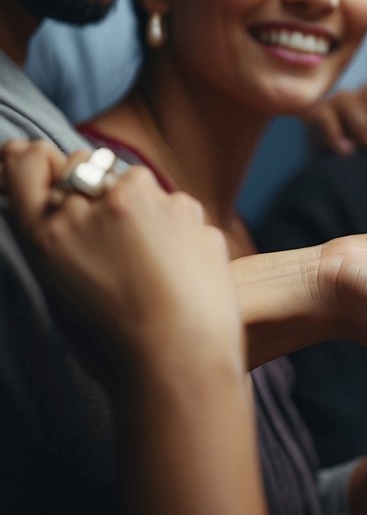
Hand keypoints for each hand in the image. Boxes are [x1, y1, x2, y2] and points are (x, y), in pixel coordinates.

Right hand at [1, 140, 240, 380]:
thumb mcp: (63, 294)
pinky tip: (182, 268)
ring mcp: (145, 201)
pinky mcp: (189, 208)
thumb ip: (60, 242)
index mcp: (49, 233)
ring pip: (136, 181)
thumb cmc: (115, 344)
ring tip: (152, 259)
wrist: (179, 357)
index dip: (32, 159)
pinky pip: (178, 207)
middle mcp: (93, 206)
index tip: (36, 157)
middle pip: (84, 164)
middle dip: (92, 184)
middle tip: (110, 227)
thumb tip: (63, 211)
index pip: (28, 166)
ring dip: (140, 203)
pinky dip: (178, 227)